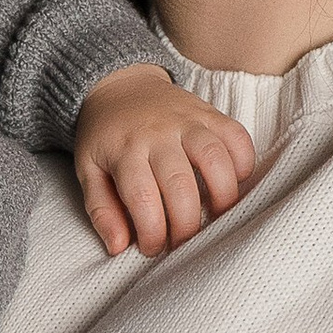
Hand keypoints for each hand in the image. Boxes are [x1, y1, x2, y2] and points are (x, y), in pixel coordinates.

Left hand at [75, 61, 255, 257]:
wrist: (120, 83)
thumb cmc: (105, 135)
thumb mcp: (88, 170)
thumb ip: (101, 209)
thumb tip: (119, 246)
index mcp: (124, 150)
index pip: (142, 199)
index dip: (152, 232)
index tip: (154, 249)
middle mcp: (158, 133)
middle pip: (180, 184)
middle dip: (187, 224)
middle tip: (185, 243)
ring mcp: (187, 120)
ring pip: (214, 158)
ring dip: (222, 196)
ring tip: (218, 217)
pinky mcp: (209, 112)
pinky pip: (237, 135)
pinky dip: (244, 162)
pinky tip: (235, 182)